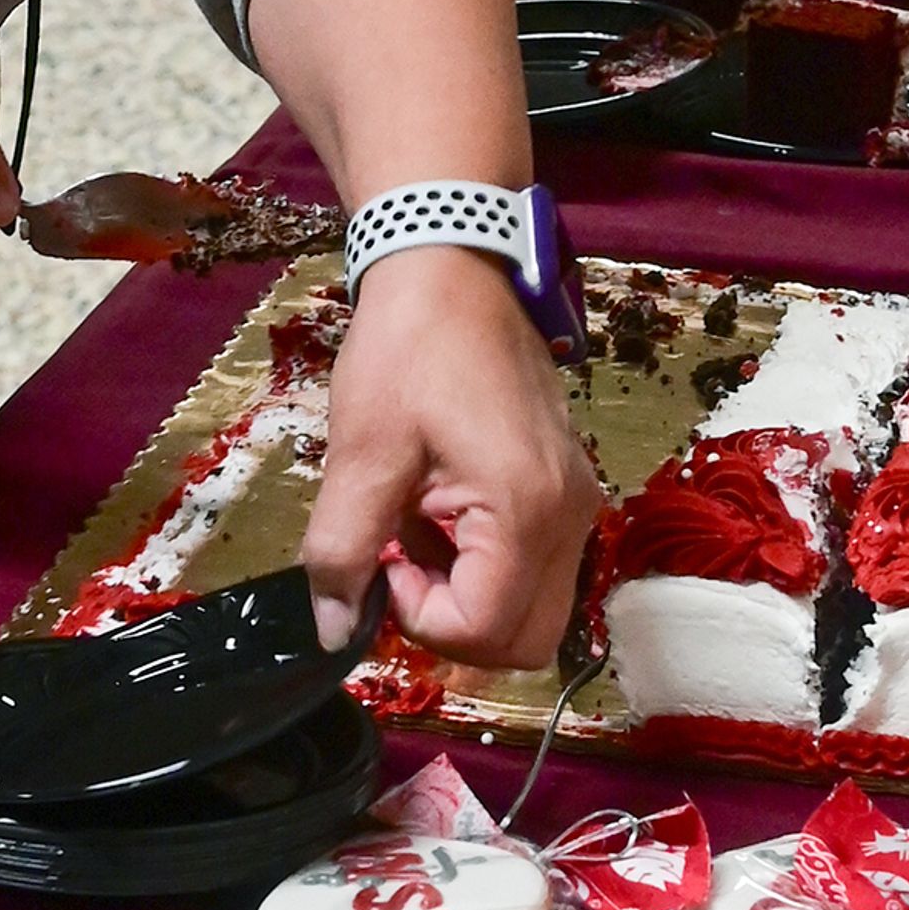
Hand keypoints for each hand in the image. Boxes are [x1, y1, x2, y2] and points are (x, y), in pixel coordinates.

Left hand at [300, 251, 596, 666]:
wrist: (454, 268)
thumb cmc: (407, 350)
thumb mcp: (360, 452)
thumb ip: (342, 552)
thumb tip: (332, 631)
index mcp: (525, 510)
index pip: (487, 631)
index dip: (421, 621)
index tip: (383, 562)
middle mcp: (570, 518)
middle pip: (525, 641)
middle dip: (452, 626)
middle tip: (398, 565)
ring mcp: (576, 504)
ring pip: (534, 612)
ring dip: (468, 599)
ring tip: (416, 531)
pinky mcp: (567, 490)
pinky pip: (536, 569)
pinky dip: (486, 569)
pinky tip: (440, 513)